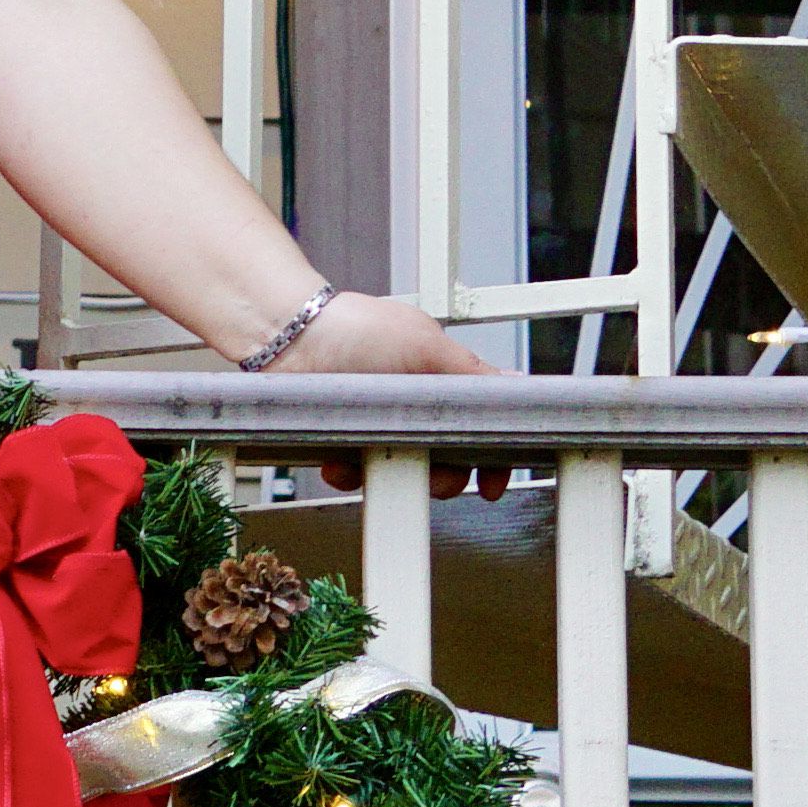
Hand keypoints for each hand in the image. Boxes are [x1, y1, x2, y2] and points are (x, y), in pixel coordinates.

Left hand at [258, 289, 490, 494]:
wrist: (289, 338)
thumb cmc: (356, 327)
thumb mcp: (426, 344)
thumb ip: (473, 373)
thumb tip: (518, 388)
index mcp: (441, 380)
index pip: (481, 424)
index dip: (491, 456)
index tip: (493, 479)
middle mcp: (413, 404)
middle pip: (448, 459)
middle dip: (445, 475)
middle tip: (436, 475)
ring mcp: (380, 424)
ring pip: (404, 469)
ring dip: (394, 471)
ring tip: (378, 459)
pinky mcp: (347, 440)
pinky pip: (358, 473)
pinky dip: (351, 473)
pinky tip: (343, 463)